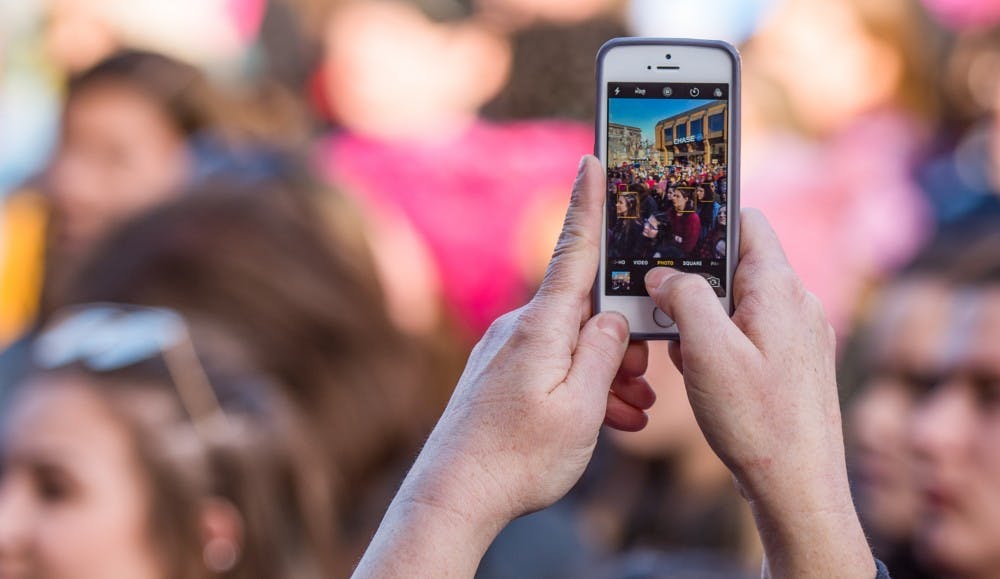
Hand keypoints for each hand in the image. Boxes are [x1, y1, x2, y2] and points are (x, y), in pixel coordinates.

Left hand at [353, 156, 653, 577]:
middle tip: (642, 384)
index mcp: (542, 328)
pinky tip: (599, 418)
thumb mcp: (580, 408)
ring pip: (571, 345)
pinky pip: (550, 366)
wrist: (453, 495)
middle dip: (621, 341)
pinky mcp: (498, 374)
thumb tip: (613, 320)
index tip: (590, 159)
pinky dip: (578, 386)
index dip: (585, 203)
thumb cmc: (518, 458)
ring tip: (626, 414)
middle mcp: (520, 329)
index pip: (572, 251)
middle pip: (585, 311)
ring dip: (604, 375)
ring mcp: (505, 351)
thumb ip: (604, 356)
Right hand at [644, 209, 874, 578]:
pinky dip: (717, 344)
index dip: (706, 219)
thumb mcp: (707, 351)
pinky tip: (700, 375)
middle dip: (693, 281)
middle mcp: (795, 305)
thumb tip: (663, 274)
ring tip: (680, 351)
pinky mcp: (792, 365)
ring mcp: (797, 336)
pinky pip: (747, 335)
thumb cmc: (757, 420)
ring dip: (702, 318)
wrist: (798, 487)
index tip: (668, 231)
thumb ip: (684, 298)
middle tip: (659, 305)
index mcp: (779, 289)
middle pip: (736, 266)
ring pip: (737, 303)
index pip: (746, 223)